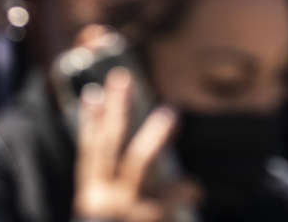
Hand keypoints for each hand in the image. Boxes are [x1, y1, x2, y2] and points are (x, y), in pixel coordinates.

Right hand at [73, 68, 199, 221]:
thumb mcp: (107, 218)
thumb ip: (114, 197)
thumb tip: (126, 168)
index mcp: (90, 201)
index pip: (90, 153)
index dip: (91, 123)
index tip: (94, 93)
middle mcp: (102, 201)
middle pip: (108, 144)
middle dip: (115, 110)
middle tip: (123, 79)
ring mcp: (124, 210)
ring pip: (138, 160)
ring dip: (153, 134)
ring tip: (169, 111)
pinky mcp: (149, 218)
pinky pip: (175, 194)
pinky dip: (188, 189)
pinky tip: (197, 189)